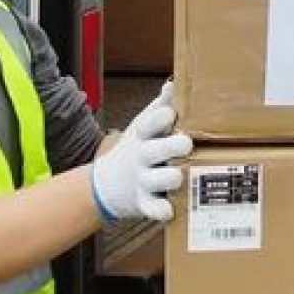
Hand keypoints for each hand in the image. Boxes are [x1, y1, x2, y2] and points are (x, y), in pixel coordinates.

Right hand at [91, 82, 192, 223]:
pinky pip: (152, 208)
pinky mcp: (143, 203)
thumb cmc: (137, 148)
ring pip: (159, 179)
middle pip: (156, 150)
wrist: (107, 185)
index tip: (172, 113)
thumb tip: (173, 84)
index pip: (149, 123)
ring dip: (173, 177)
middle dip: (172, 146)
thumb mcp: (143, 126)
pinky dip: (160, 209)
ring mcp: (141, 180)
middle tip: (186, 143)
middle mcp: (141, 157)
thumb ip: (160, 107)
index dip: (160, 117)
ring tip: (181, 175)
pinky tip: (169, 208)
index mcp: (143, 135)